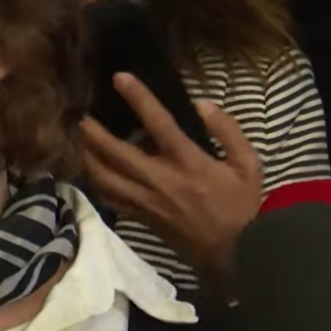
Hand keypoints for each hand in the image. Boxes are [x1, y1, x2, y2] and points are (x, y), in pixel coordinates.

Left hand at [80, 73, 262, 275]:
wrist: (238, 253)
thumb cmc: (243, 206)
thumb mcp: (249, 164)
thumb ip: (227, 130)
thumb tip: (202, 104)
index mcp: (189, 163)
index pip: (159, 123)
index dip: (138, 98)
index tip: (120, 78)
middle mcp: (162, 180)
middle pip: (117, 153)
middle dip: (95, 133)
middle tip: (82, 116)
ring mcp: (148, 201)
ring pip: (107, 178)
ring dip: (89, 157)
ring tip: (81, 141)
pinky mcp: (142, 218)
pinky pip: (112, 200)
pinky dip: (97, 184)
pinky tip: (92, 172)